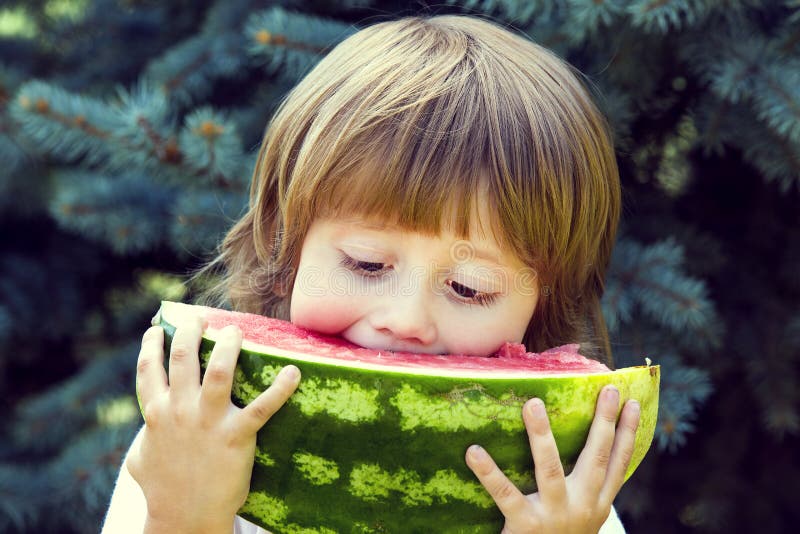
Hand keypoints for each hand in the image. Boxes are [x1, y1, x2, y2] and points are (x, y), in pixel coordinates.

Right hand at [126, 315, 300, 532]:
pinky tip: (294, 372)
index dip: (153, 344)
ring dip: (229, 345)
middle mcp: (180, 410)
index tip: (159, 327)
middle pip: (183, 357)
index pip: (148, 369)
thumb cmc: (162, 491)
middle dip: (191, 330)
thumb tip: (144, 429)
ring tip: (236, 330)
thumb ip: (143, 436)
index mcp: (156, 413)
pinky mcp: (236, 435)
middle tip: (201, 317)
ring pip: (219, 370)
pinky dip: (281, 388)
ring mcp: (208, 421)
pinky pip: (263, 407)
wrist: (185, 518)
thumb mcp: (140, 459)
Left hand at [466, 385, 639, 533]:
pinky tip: (474, 451)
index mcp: (598, 502)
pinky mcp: (526, 525)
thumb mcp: (583, 513)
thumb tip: (586, 439)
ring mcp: (554, 514)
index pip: (618, 463)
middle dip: (603, 423)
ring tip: (533, 404)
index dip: (628, 433)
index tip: (633, 402)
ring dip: (542, 435)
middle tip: (607, 390)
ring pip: (550, 469)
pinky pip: (505, 494)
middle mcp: (582, 506)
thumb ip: (585, 484)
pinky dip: (489, 473)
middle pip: (595, 458)